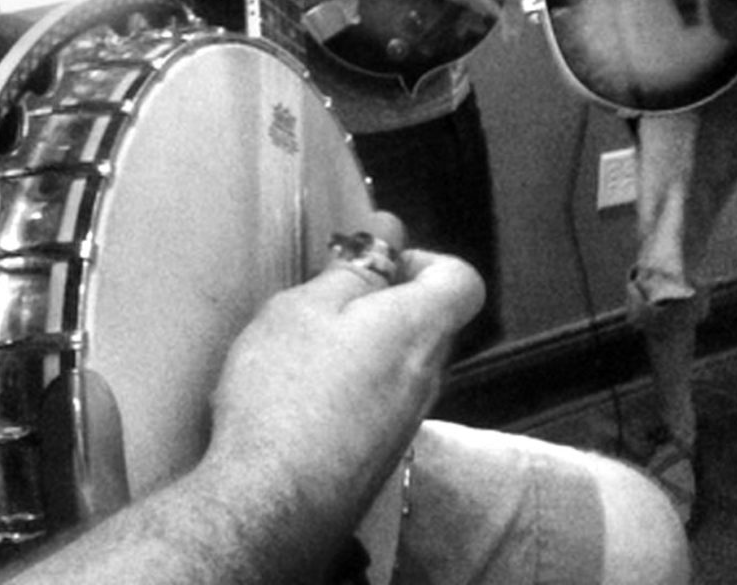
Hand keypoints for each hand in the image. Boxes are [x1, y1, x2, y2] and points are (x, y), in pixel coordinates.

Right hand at [206, 214, 483, 543]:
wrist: (273, 501)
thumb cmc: (286, 388)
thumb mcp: (305, 309)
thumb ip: (352, 273)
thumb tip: (387, 236)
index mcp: (419, 329)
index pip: (463, 280)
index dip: (425, 261)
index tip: (376, 267)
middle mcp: (427, 376)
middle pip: (429, 320)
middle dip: (385, 300)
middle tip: (327, 302)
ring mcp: (408, 420)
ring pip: (402, 360)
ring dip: (366, 343)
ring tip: (307, 349)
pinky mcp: (383, 452)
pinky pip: (382, 398)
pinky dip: (356, 382)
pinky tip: (306, 394)